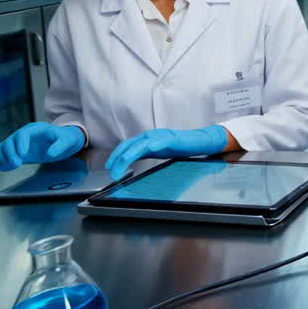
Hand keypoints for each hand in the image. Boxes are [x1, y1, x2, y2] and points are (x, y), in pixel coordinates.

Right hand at [0, 123, 85, 170]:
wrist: (63, 141)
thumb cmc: (66, 139)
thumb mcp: (68, 141)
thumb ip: (60, 146)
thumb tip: (51, 153)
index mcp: (37, 129)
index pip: (22, 134)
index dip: (20, 144)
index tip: (23, 154)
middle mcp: (25, 134)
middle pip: (9, 141)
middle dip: (10, 153)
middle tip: (17, 164)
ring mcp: (19, 143)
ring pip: (2, 147)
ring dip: (3, 158)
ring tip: (12, 166)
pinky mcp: (16, 151)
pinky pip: (1, 154)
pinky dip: (0, 161)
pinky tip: (7, 167)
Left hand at [105, 125, 229, 179]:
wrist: (198, 141)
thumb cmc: (179, 146)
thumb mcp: (156, 151)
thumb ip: (144, 152)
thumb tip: (129, 160)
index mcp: (146, 138)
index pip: (126, 146)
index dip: (115, 156)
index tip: (109, 167)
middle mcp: (151, 135)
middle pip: (129, 146)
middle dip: (118, 159)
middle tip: (112, 173)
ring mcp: (161, 136)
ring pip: (139, 145)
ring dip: (128, 156)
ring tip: (122, 167)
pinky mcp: (172, 139)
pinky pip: (160, 142)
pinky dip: (153, 145)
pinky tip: (148, 149)